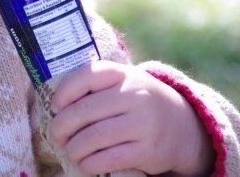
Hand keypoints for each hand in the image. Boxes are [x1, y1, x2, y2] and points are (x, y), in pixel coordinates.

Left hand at [47, 61, 213, 175]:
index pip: (87, 75)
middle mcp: (135, 95)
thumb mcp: (124, 84)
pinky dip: (90, 164)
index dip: (65, 91)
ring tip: (70, 151)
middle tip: (55, 135)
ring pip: (94, 137)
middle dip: (62, 126)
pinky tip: (84, 164)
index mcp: (124, 74)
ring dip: (74, 148)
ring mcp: (143, 123)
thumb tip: (56, 105)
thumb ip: (96, 87)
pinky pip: (109, 159)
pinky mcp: (148, 150)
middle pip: (85, 110)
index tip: (55, 106)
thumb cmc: (139, 103)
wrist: (184, 126)